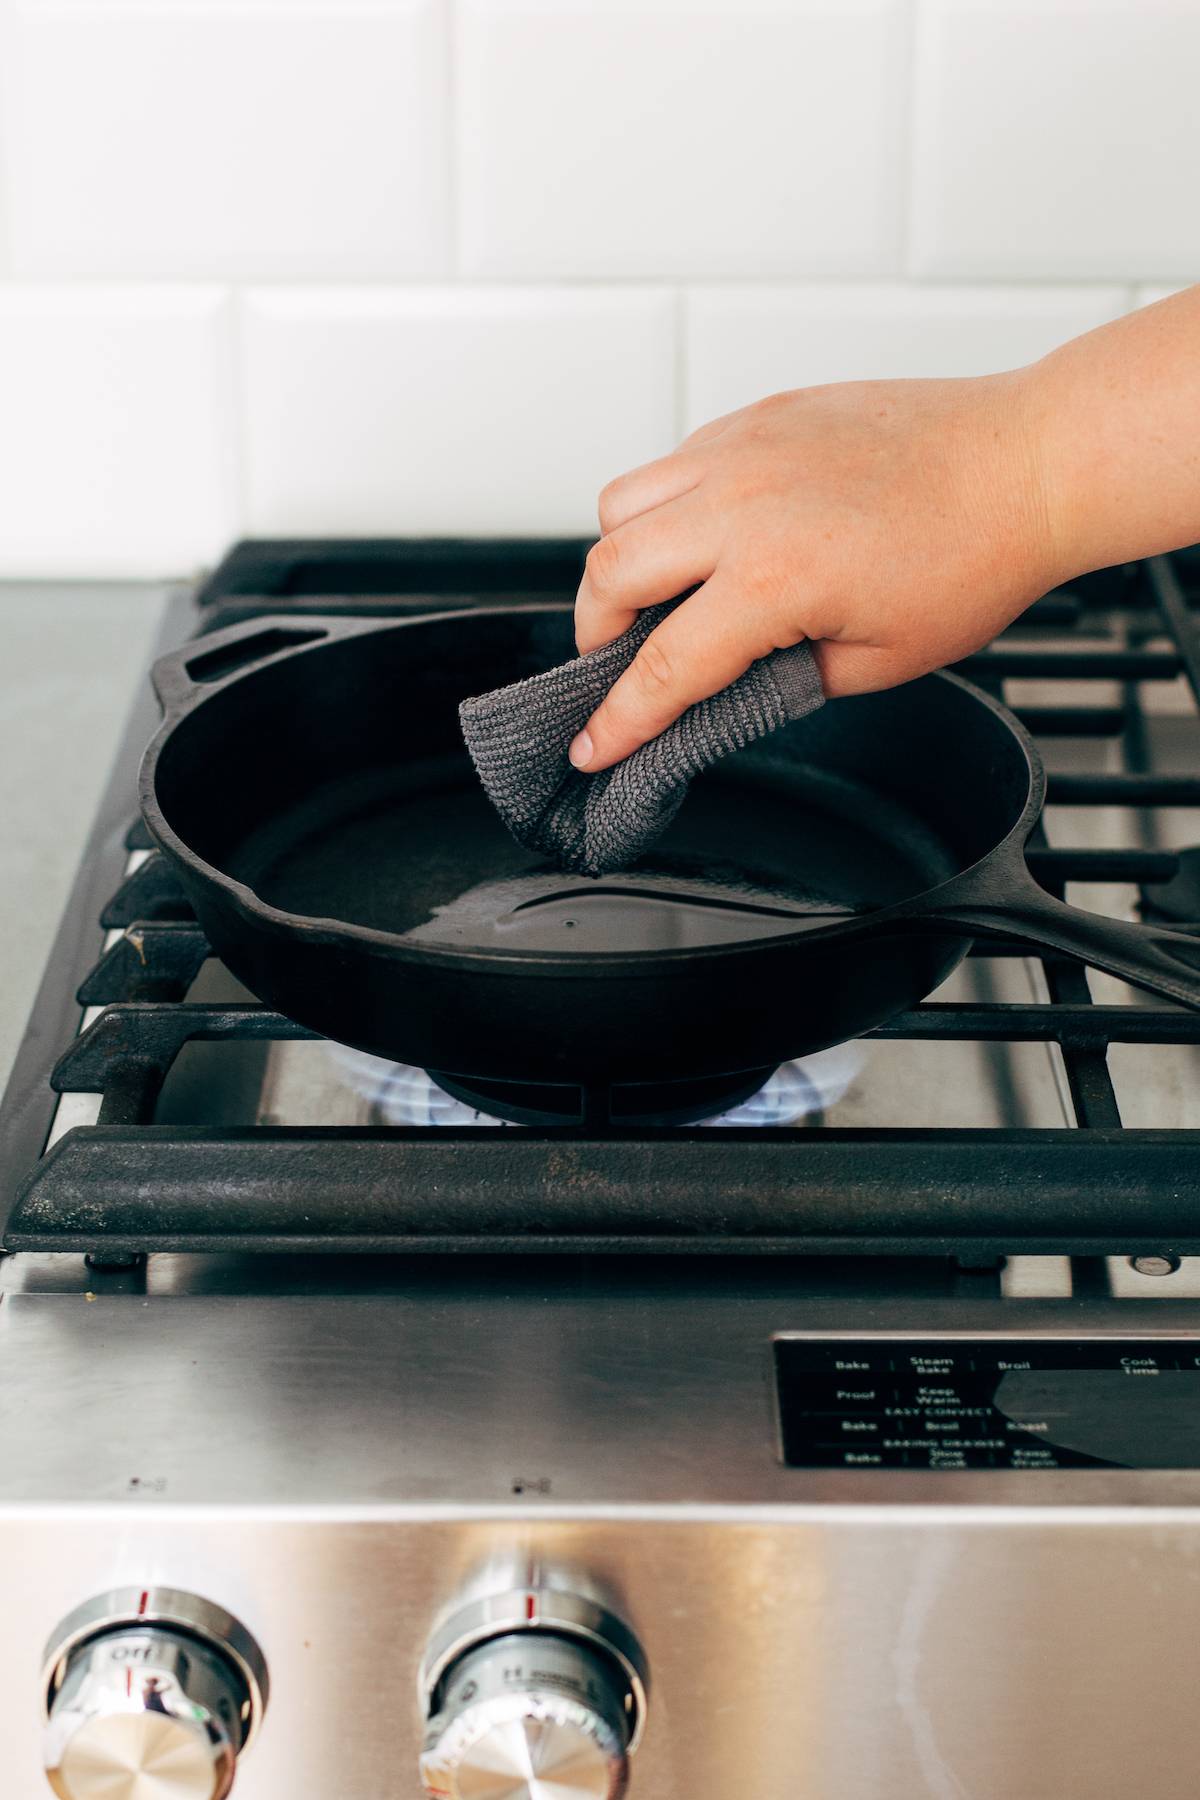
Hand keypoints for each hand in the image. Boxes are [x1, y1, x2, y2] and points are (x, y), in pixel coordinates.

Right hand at [568, 372, 1058, 771]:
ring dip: (620, 559)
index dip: (619, 720)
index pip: (664, 667)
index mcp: (774, 580)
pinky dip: (668, 506)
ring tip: (656, 593)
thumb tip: (730, 690)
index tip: (592, 746)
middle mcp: (742, 504)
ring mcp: (745, 448)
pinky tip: (709, 536)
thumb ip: (785, 681)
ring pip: (622, 503)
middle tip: (618, 663)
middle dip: (596, 634)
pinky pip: (674, 461)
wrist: (1025, 464)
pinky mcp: (760, 415)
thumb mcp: (877, 663)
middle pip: (609, 572)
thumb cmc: (972, 558)